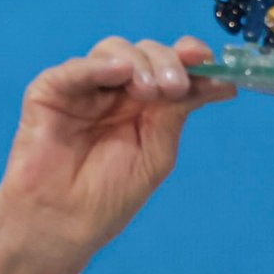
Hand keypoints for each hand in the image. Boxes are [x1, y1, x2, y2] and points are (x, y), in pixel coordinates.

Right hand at [0, 35, 234, 273]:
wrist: (63, 223)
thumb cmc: (109, 195)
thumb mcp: (157, 151)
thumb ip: (178, 111)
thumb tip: (223, 82)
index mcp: (146, 104)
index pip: (171, 66)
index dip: (190, 56)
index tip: (207, 58)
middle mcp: (117, 90)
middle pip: (147, 53)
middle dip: (168, 62)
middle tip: (176, 87)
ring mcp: (84, 88)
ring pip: (114, 50)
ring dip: (140, 64)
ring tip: (148, 92)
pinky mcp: (50, 92)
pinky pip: (74, 68)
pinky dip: (98, 66)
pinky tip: (120, 71)